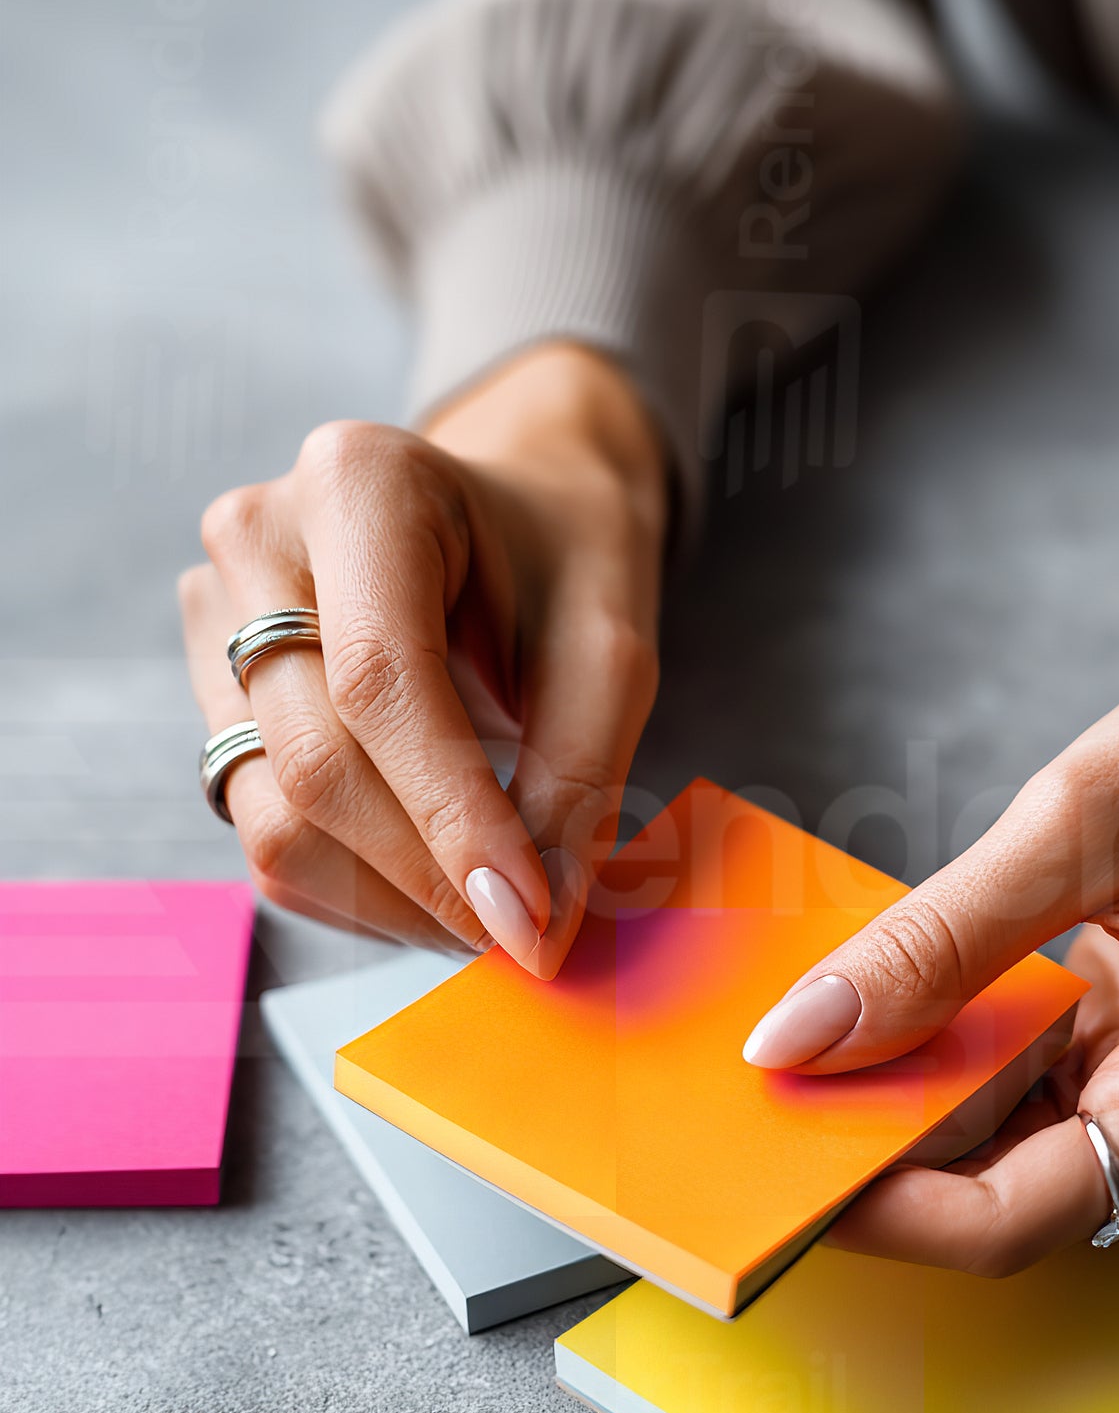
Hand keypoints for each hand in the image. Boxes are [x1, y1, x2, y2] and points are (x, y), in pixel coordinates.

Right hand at [180, 343, 666, 968]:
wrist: (516, 516)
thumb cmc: (566, 562)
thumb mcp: (612, 649)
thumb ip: (577, 781)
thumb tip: (532, 927)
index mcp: (359, 483)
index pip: (381, 683)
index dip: (451, 817)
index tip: (525, 916)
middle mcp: (258, 539)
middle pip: (318, 760)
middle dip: (427, 874)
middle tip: (524, 929)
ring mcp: (214, 619)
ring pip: (273, 815)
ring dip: (389, 896)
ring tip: (486, 903)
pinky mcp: (211, 695)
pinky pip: (263, 831)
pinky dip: (355, 886)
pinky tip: (433, 877)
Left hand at [741, 594, 1118, 1273]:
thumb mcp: (1077, 823)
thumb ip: (937, 944)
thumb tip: (800, 1038)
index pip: (1014, 1219)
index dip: (885, 1216)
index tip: (780, 1170)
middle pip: (999, 1189)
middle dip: (876, 1156)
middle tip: (758, 1105)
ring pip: (1002, 1133)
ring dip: (902, 1098)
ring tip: (797, 1048)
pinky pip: (1023, 1069)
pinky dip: (946, 1044)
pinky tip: (877, 1000)